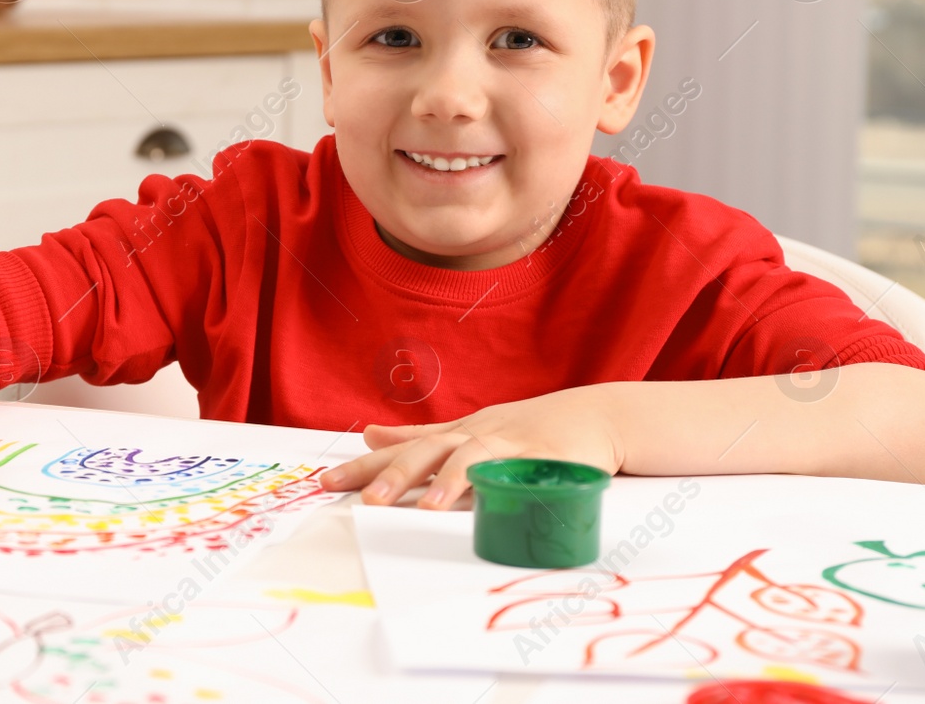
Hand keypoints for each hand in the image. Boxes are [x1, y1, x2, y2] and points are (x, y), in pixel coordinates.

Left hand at [319, 387, 623, 509]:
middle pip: (426, 451)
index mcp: (457, 433)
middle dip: (390, 474)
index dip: (364, 465)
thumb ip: (421, 436)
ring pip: (467, 456)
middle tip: (359, 497)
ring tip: (422, 508)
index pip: (402, 449)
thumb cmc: (530, 430)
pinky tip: (483, 496)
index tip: (326, 482)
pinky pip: (517, 469)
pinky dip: (497, 481)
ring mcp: (509, 444)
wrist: (598, 416)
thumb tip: (369, 435)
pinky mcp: (544, 456)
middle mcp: (476, 434)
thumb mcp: (470, 431)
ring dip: (444, 480)